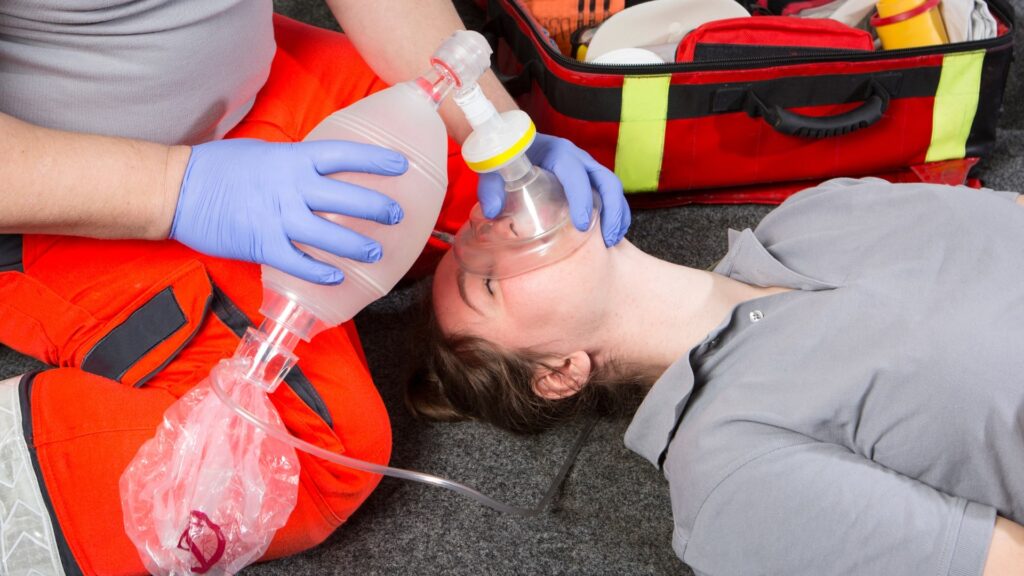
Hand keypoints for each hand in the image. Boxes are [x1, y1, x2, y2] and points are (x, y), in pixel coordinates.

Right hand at [170, 138, 407, 283]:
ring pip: (329, 235)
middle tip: (397, 217)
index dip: (375, 162)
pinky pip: (298, 262)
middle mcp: (291, 188)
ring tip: (376, 254)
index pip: (343, 157)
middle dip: (377, 209)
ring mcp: (277, 218)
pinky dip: (319, 272)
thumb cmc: (219, 167)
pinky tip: (336, 277)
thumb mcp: (264, 152)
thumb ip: (295, 163)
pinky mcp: (262, 245)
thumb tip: (321, 169)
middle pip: (346, 199)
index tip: (400, 167)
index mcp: (293, 160)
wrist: (178, 190)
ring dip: (356, 247)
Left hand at [477, 133, 630, 246]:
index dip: (581, 198)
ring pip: (612, 187)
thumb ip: (490, 187)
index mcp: (557, 152)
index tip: (581, 225)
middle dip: (611, 210)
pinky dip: (615, 213)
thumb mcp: (494, 168)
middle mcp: (577, 157)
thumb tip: (493, 210)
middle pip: (606, 180)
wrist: (513, 140)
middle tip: (605, 240)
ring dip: (617, 214)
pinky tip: (610, 235)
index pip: (575, 174)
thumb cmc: (506, 155)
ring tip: (611, 241)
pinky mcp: (588, 177)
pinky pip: (609, 193)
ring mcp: (586, 166)